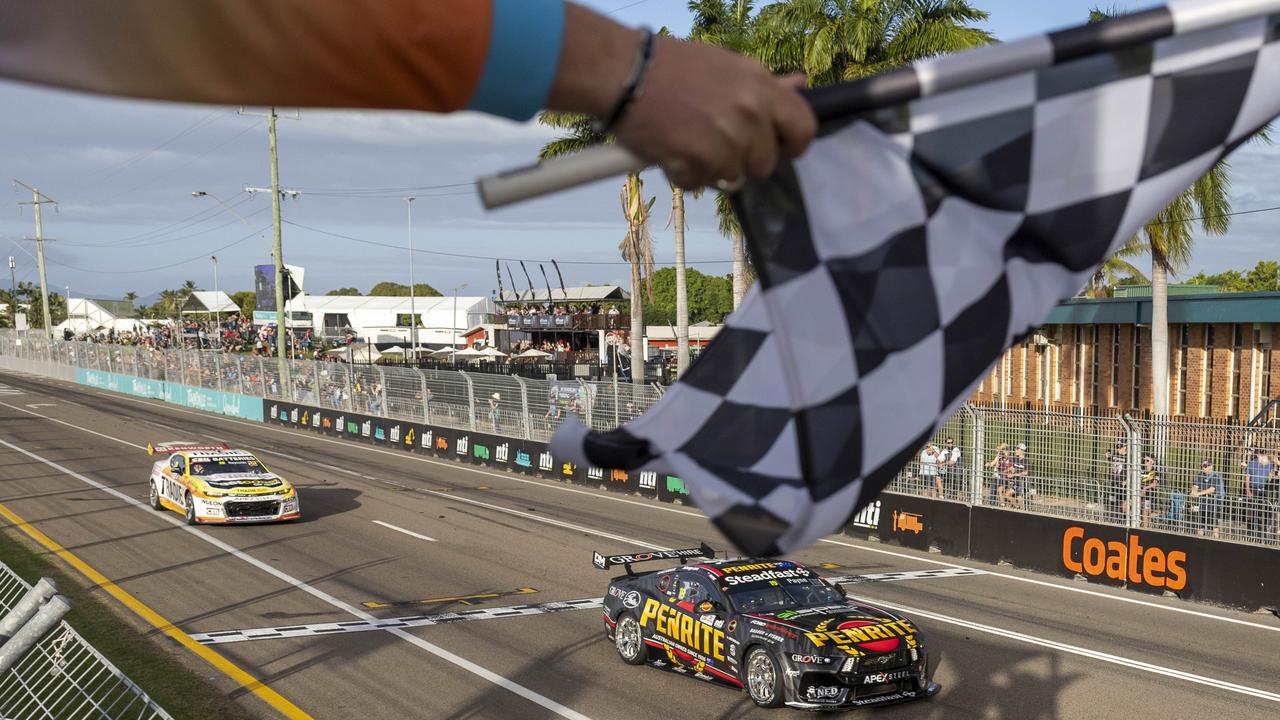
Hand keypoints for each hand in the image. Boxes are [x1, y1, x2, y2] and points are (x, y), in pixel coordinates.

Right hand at [548, 6, 815, 189]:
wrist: (624, 73)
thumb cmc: (672, 66)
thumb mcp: (726, 65)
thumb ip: (764, 84)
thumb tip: (799, 86)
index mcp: (761, 86)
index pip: (803, 128)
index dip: (792, 144)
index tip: (778, 147)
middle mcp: (749, 114)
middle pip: (765, 163)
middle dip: (743, 159)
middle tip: (715, 141)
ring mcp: (725, 140)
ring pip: (732, 177)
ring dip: (711, 167)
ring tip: (688, 140)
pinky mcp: (697, 162)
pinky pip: (700, 184)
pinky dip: (684, 174)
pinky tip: (671, 150)